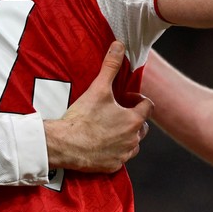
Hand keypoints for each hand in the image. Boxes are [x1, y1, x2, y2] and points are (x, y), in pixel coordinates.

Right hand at [44, 41, 153, 172]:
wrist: (64, 144)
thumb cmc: (82, 117)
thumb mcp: (98, 88)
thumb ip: (110, 66)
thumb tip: (119, 45)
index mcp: (133, 120)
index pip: (148, 107)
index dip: (139, 100)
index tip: (127, 98)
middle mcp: (133, 139)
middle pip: (142, 127)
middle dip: (133, 118)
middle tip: (117, 112)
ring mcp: (123, 155)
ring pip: (133, 144)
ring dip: (127, 136)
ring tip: (111, 129)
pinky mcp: (113, 166)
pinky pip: (120, 158)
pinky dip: (116, 151)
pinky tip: (103, 144)